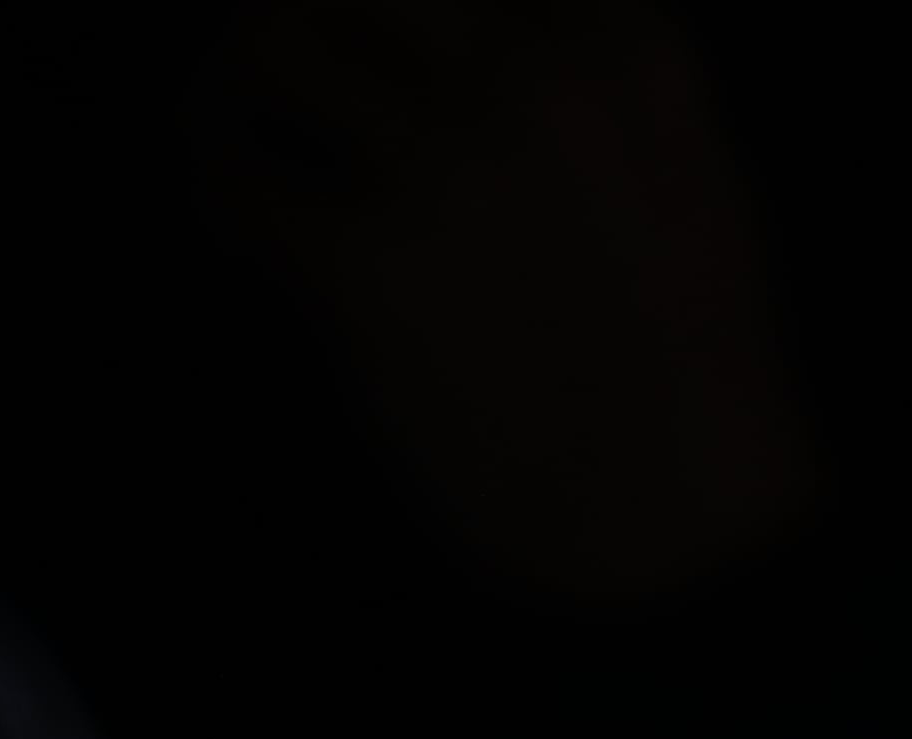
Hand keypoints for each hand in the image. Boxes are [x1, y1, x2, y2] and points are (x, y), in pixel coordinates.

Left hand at [202, 0, 819, 603]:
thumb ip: (598, 97)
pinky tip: (251, 238)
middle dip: (306, 25)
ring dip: (239, 94)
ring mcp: (444, 158)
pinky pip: (240, 182)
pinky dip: (226, 201)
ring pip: (272, 44)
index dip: (395, 22)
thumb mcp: (685, 183)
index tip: (376, 59)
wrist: (675, 515)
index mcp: (622, 45)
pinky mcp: (368, 257)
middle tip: (282, 85)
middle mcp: (531, 73)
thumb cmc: (684, 371)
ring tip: (247, 145)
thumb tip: (485, 60)